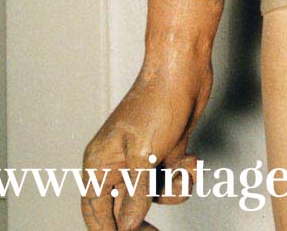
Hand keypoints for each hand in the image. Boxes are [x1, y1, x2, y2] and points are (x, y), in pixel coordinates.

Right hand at [81, 0, 221, 230]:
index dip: (108, 230)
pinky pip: (172, 178)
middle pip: (124, 206)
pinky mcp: (167, 151)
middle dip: (142, 218)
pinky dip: (185, 174)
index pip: (94, 209)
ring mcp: (143, 157)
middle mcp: (118, 163)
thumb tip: (126, 226)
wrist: (185, 72)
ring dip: (172, 190)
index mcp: (101, 164)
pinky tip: (192, 158)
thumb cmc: (157, 104)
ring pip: (153, 194)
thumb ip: (135, 194)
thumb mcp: (145, 155)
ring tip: (184, 171)